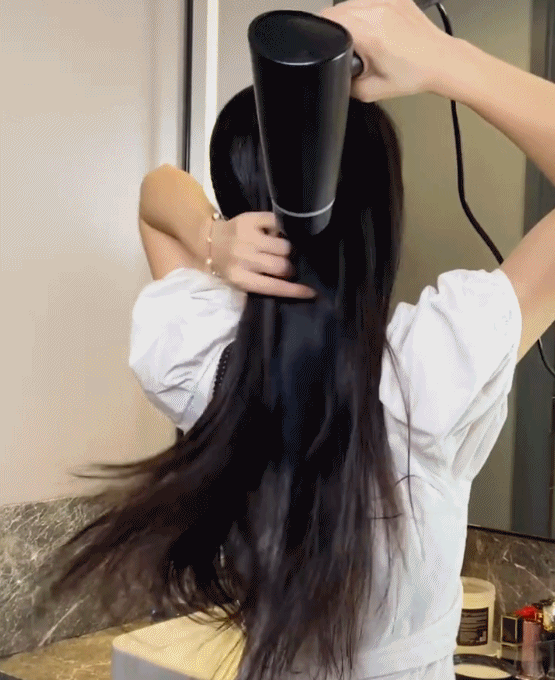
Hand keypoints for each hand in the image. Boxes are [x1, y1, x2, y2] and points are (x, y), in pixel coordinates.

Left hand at [211, 212, 316, 298]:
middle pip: (282, 265)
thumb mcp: (241, 279)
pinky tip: (278, 234)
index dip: (295, 290)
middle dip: (290, 268)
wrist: (209, 240)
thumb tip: (294, 280)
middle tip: (289, 266)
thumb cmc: (229, 265)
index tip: (312, 292)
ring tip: (283, 250)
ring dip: (288, 249)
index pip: (274, 287)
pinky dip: (282, 229)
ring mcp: (247, 237)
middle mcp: (243, 258)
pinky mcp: (250, 219)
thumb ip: (263, 282)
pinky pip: (278, 224)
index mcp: (241, 278)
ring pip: (284, 245)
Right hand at [319, 0, 454, 101]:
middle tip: (344, 47)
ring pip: (350, 3)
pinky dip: (364, 13)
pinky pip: (367, 1)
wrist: (439, 61)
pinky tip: (373, 29)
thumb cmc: (413, 74)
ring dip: (348, 19)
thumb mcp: (370, 91)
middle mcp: (377, 10)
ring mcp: (386, 0)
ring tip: (361, 38)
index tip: (322, 44)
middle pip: (337, 10)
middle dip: (333, 28)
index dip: (319, 33)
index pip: (328, 21)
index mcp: (369, 32)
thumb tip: (332, 74)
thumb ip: (345, 83)